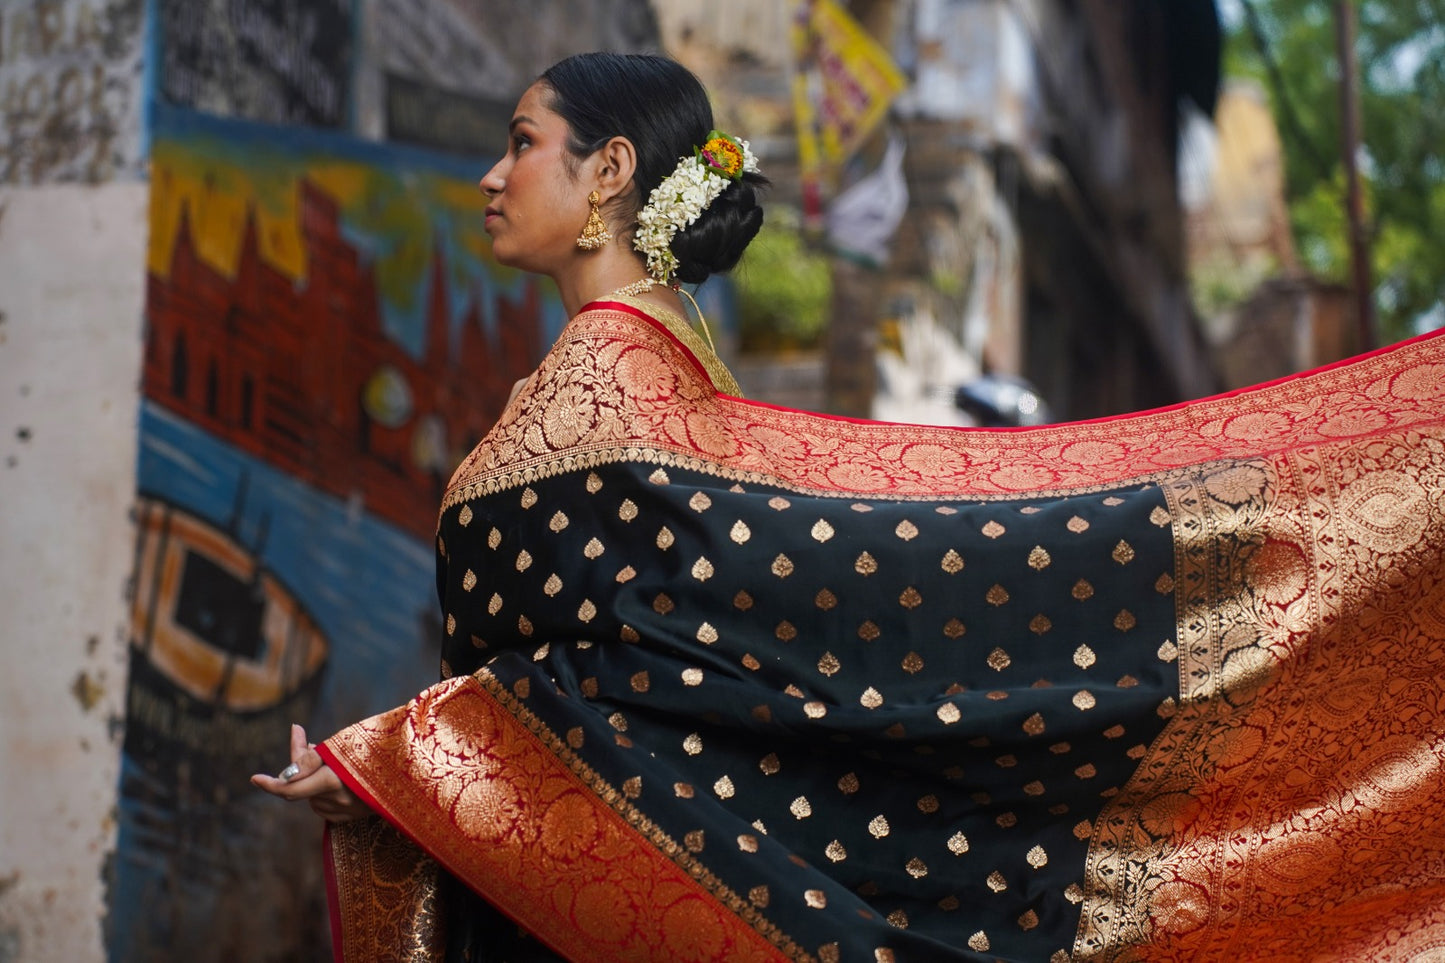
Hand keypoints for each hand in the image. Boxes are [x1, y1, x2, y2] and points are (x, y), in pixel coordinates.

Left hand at [251, 723, 372, 822]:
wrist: (417, 767)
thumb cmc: (382, 747)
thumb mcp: (346, 743)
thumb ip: (313, 756)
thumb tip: (289, 760)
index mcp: (334, 781)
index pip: (290, 789)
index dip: (270, 784)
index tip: (254, 779)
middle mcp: (338, 801)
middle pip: (302, 787)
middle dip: (300, 765)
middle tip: (305, 737)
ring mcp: (348, 812)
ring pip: (314, 796)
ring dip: (314, 778)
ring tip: (335, 757)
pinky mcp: (355, 816)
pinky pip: (328, 804)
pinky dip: (326, 790)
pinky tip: (342, 775)